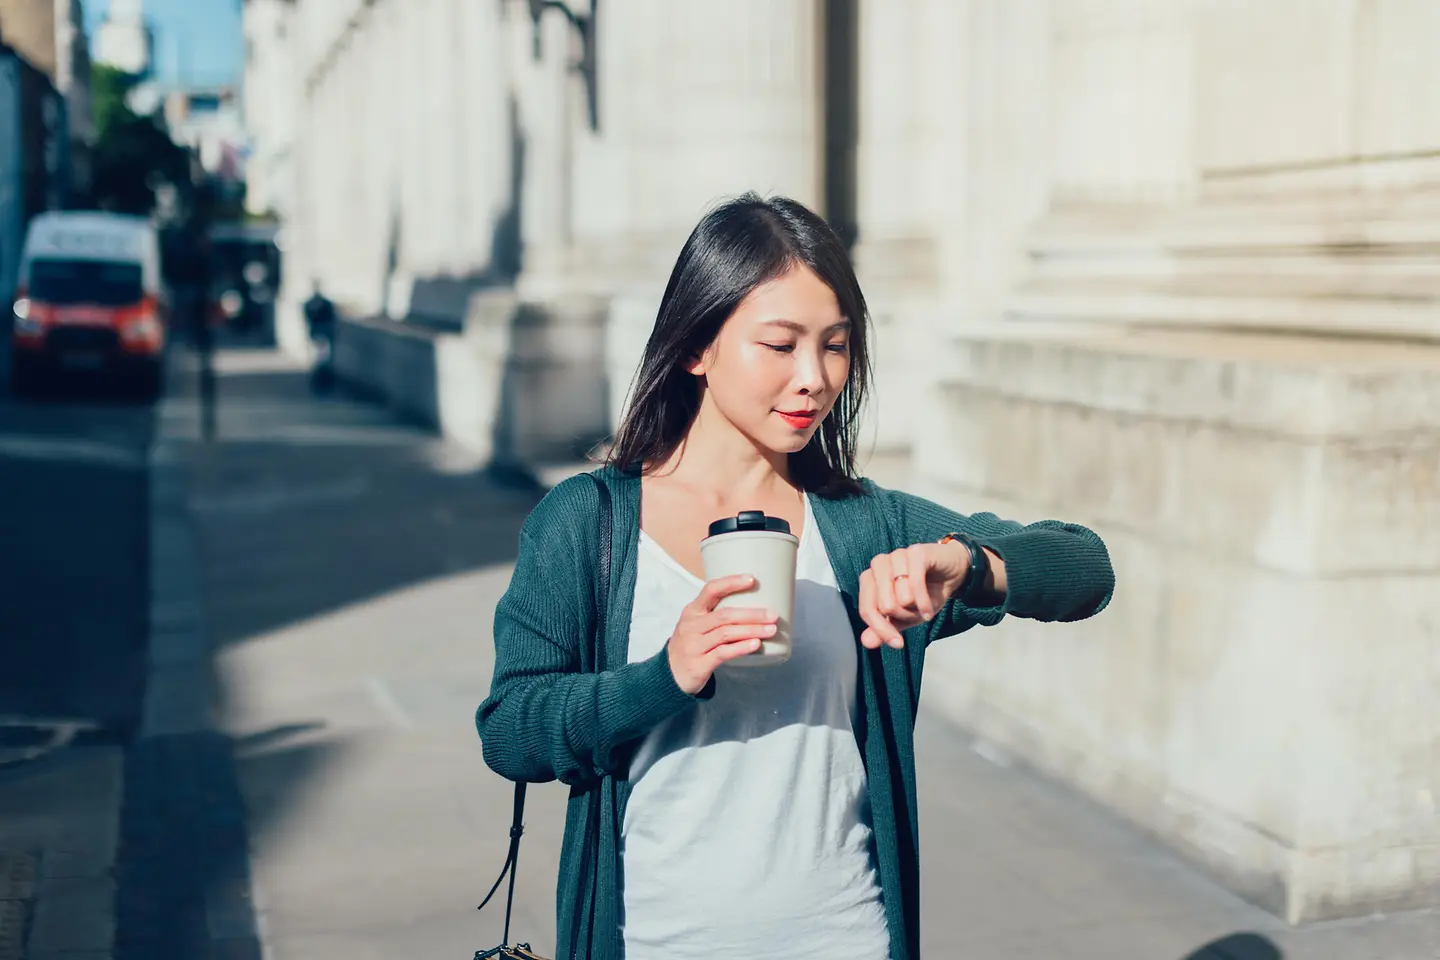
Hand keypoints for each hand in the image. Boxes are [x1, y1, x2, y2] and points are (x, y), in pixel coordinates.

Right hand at [667, 575, 778, 694]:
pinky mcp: (699, 664)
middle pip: (725, 615)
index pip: (711, 590)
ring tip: (771, 630)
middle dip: (752, 614)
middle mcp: (691, 626)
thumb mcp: (696, 625)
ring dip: (751, 631)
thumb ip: (717, 615)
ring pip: (726, 633)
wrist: (669, 675)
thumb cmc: (691, 645)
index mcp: (692, 611)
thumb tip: (755, 608)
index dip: (731, 583)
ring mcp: (694, 645)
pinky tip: (755, 645)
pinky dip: (741, 648)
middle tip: (773, 615)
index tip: (752, 579)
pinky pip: (723, 653)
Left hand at [858, 542, 969, 649]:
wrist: (952, 573)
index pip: (867, 609)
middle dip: (904, 616)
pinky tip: (930, 609)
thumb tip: (867, 642)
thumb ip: (884, 629)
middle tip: (916, 612)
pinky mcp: (916, 552)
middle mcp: (879, 564)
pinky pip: (915, 584)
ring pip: (900, 597)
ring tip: (923, 604)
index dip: (881, 630)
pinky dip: (924, 602)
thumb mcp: (904, 616)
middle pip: (884, 605)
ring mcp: (896, 555)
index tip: (898, 644)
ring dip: (916, 608)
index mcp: (870, 578)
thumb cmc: (925, 594)